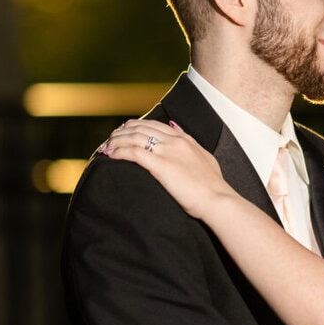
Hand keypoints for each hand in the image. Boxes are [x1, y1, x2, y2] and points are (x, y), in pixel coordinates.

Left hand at [99, 119, 230, 220]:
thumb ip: (189, 141)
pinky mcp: (161, 166)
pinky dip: (119, 152)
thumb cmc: (212, 186)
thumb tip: (175, 126)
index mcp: (184, 140)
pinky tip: (110, 156)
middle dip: (121, 132)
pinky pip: (133, 153)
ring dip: (116, 141)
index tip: (123, 131)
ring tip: (105, 148)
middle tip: (109, 139)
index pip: (154, 125)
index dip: (135, 126)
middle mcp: (174, 141)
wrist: (218, 200)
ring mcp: (168, 152)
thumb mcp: (204, 157)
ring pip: (134, 138)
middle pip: (140, 128)